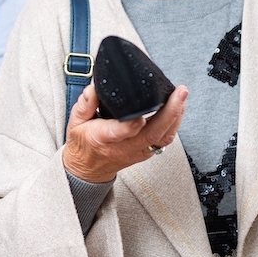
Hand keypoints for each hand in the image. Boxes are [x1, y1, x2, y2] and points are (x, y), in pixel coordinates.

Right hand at [61, 83, 188, 183]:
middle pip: (152, 133)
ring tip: (182, 98)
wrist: (88, 169)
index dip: (133, 124)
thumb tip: (95, 87)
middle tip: (180, 93)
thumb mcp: (75, 121)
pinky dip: (173, 124)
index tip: (142, 113)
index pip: (121, 132)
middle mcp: (123, 147)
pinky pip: (164, 140)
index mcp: (103, 138)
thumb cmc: (83, 144)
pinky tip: (178, 110)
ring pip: (163, 138)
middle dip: (170, 112)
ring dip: (176, 117)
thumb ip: (85, 103)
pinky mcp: (146, 152)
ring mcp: (137, 151)